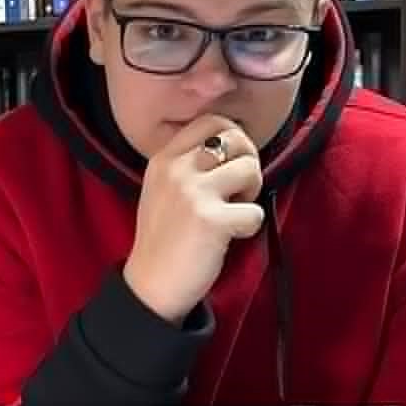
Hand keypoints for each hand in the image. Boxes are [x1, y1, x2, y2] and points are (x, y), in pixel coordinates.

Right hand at [121, 114, 265, 324]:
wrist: (150, 285)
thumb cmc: (163, 239)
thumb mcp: (161, 189)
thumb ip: (187, 164)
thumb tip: (232, 145)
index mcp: (163, 158)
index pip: (211, 120)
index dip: (233, 138)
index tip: (231, 163)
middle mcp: (176, 169)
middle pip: (236, 138)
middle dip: (248, 162)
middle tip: (239, 189)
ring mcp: (193, 193)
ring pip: (250, 169)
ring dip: (252, 193)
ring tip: (233, 212)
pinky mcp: (212, 220)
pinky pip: (255, 212)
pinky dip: (250, 227)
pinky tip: (231, 237)